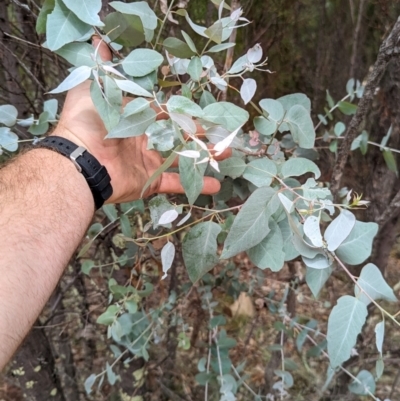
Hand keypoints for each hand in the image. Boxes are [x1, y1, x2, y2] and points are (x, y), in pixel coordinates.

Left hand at [54, 37, 227, 203]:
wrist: (81, 159)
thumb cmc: (88, 122)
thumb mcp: (95, 88)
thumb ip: (104, 70)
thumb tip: (100, 44)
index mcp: (136, 119)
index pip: (167, 114)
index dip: (186, 112)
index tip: (206, 111)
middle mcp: (145, 139)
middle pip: (180, 136)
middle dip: (202, 134)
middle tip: (223, 132)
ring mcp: (149, 161)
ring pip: (183, 158)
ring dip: (205, 156)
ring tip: (225, 153)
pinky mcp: (151, 180)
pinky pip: (176, 183)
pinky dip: (197, 184)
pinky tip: (217, 184)